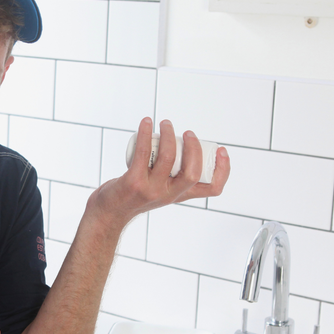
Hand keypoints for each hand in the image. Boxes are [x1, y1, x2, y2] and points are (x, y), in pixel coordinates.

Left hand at [89, 117, 229, 229]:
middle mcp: (168, 195)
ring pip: (168, 158)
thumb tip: (189, 150)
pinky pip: (142, 152)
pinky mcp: (133, 181)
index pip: (212, 188)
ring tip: (165, 124)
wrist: (110, 211)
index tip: (221, 150)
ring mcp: (151, 189)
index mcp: (180, 195)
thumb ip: (174, 179)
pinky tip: (146, 122)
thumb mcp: (162, 191)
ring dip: (169, 135)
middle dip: (194, 147)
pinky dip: (144, 133)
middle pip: (193, 172)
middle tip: (187, 133)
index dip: (223, 169)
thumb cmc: (137, 195)